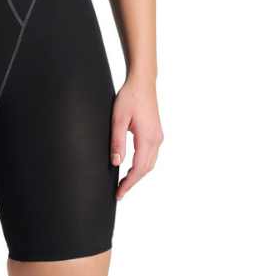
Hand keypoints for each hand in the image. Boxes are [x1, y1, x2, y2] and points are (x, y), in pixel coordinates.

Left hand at [110, 76, 162, 199]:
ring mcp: (158, 136)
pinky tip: (133, 166)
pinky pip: (151, 155)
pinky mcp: (156, 132)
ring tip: (125, 182)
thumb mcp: (118, 119)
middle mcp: (156, 139)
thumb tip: (116, 163)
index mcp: (148, 138)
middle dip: (133, 182)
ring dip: (138, 174)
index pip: (139, 168)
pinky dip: (143, 165)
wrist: (142, 82)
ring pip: (150, 163)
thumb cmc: (129, 97)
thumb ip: (117, 141)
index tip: (119, 193)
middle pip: (146, 169)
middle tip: (119, 191)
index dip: (129, 183)